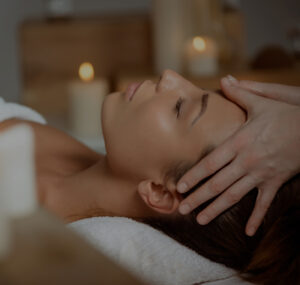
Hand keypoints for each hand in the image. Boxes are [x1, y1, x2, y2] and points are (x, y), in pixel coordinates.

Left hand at [177, 76, 299, 235]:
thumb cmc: (288, 115)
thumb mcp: (263, 101)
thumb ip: (241, 92)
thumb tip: (224, 79)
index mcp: (239, 142)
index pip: (210, 163)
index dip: (194, 176)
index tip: (179, 187)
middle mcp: (246, 161)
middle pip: (217, 184)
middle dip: (198, 197)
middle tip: (182, 209)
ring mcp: (261, 174)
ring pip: (234, 195)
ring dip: (216, 209)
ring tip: (200, 220)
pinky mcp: (276, 182)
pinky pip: (264, 203)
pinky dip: (257, 218)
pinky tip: (247, 232)